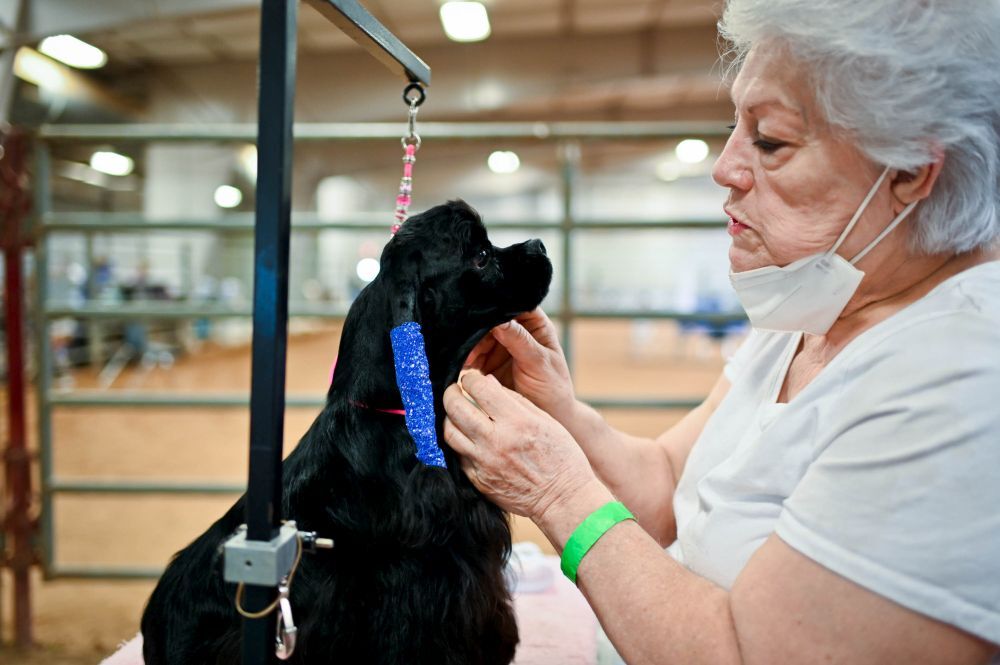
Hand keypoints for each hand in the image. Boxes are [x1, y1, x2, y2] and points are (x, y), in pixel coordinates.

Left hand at [443, 370, 595, 522]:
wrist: (563, 498)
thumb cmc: (561, 457)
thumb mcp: (546, 421)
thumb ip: (515, 400)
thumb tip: (488, 383)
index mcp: (516, 421)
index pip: (479, 389)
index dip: (470, 379)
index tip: (470, 379)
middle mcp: (496, 441)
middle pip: (455, 408)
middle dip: (451, 393)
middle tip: (455, 391)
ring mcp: (484, 463)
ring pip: (449, 433)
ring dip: (449, 419)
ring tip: (457, 414)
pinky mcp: (479, 481)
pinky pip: (458, 456)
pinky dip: (460, 443)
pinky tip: (468, 438)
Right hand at [464, 307, 575, 424]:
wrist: (548, 419)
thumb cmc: (553, 389)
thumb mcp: (539, 363)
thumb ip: (520, 341)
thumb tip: (499, 321)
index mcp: (534, 325)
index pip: (513, 305)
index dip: (496, 305)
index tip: (480, 313)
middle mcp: (516, 332)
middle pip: (490, 320)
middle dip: (477, 329)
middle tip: (468, 342)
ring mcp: (500, 347)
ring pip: (477, 337)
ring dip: (468, 345)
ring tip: (466, 358)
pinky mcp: (487, 363)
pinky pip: (471, 355)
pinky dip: (464, 359)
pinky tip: (461, 364)